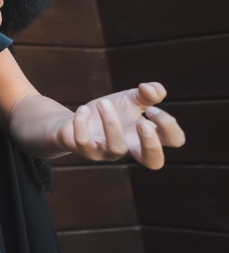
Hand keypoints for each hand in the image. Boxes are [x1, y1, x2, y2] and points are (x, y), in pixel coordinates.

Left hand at [57, 83, 184, 169]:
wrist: (79, 117)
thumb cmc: (113, 111)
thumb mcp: (133, 98)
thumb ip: (149, 93)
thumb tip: (151, 90)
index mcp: (147, 136)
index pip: (174, 141)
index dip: (168, 125)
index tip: (151, 109)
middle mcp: (131, 149)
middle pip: (154, 162)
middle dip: (151, 143)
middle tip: (142, 123)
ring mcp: (107, 152)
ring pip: (116, 148)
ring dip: (111, 123)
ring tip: (104, 103)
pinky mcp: (85, 150)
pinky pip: (84, 143)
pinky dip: (82, 124)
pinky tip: (82, 110)